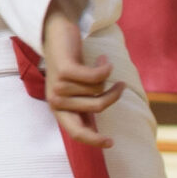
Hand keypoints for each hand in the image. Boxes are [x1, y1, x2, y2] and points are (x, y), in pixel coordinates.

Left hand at [41, 0, 119, 148]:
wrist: (57, 34)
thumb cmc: (71, 65)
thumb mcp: (76, 91)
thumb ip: (82, 108)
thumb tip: (93, 131)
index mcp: (59, 109)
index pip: (76, 133)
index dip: (94, 140)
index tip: (111, 142)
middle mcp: (56, 100)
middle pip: (98, 107)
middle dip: (113, 95)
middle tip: (120, 85)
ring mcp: (59, 86)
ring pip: (99, 89)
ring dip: (106, 75)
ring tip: (102, 65)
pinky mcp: (65, 70)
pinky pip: (97, 76)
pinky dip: (105, 67)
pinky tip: (103, 60)